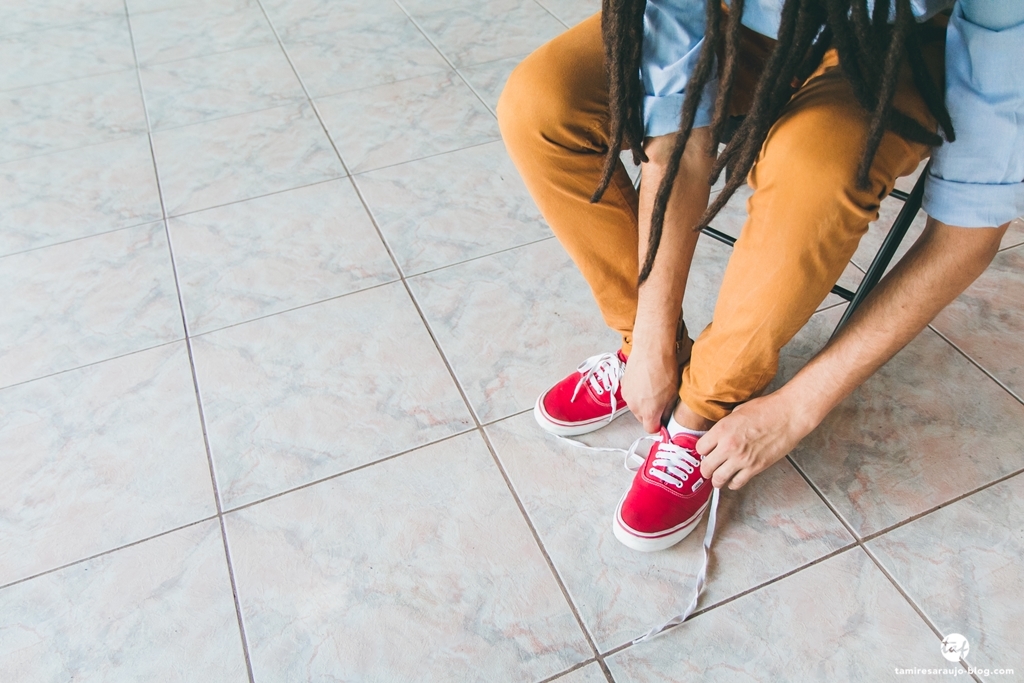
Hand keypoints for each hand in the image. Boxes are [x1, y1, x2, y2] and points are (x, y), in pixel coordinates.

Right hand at [620, 339, 679, 432]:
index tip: (663, 420)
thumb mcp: (673, 395)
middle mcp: (635, 407)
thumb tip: (665, 418)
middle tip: (661, 401)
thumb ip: (667, 411)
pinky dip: (637, 392)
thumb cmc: (664, 370)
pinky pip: (631, 395)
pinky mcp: (623, 385)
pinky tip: (645, 381)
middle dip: (651, 414)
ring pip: (636, 407)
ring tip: (653, 388)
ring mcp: (627, 396)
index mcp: (649, 412)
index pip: (651, 430)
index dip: (659, 426)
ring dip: (643, 403)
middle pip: (642, 419)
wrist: (651, 350)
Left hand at [696, 390, 815, 488]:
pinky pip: (737, 483)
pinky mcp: (755, 468)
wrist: (788, 415)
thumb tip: (719, 434)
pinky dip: (733, 483)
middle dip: (706, 469)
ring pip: (719, 479)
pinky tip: (734, 479)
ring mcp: (742, 459)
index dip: (702, 451)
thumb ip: (726, 425)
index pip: (700, 448)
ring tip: (718, 478)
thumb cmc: (767, 409)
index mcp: (722, 429)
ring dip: (717, 480)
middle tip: (708, 468)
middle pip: (706, 467)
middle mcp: (728, 446)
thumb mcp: (738, 411)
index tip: (706, 452)